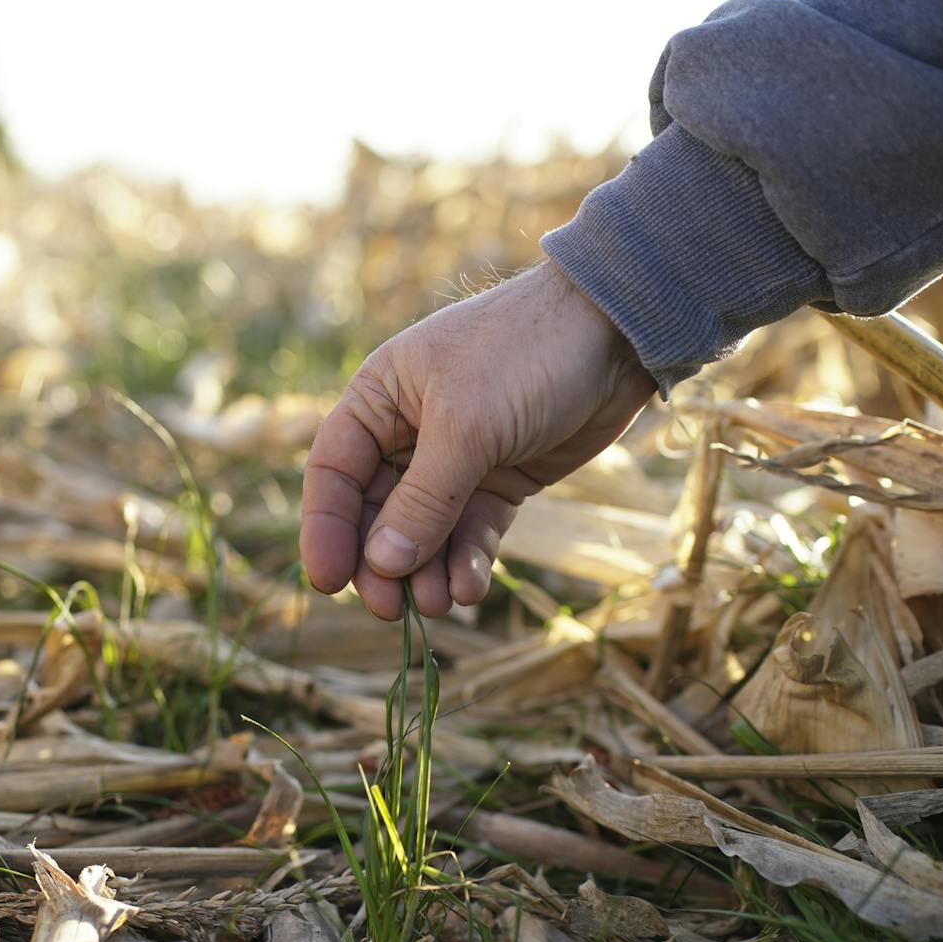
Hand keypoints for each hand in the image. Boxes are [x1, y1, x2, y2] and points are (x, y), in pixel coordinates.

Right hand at [300, 261, 655, 619]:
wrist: (617, 332)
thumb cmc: (527, 354)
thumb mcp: (467, 426)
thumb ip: (423, 501)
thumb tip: (380, 566)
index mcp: (379, 399)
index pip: (333, 473)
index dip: (326, 529)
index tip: (329, 582)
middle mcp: (408, 432)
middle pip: (376, 513)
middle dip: (381, 564)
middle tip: (390, 609)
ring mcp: (457, 460)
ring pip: (425, 532)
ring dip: (426, 572)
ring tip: (439, 605)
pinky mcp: (500, 480)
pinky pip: (471, 531)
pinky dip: (468, 561)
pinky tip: (470, 588)